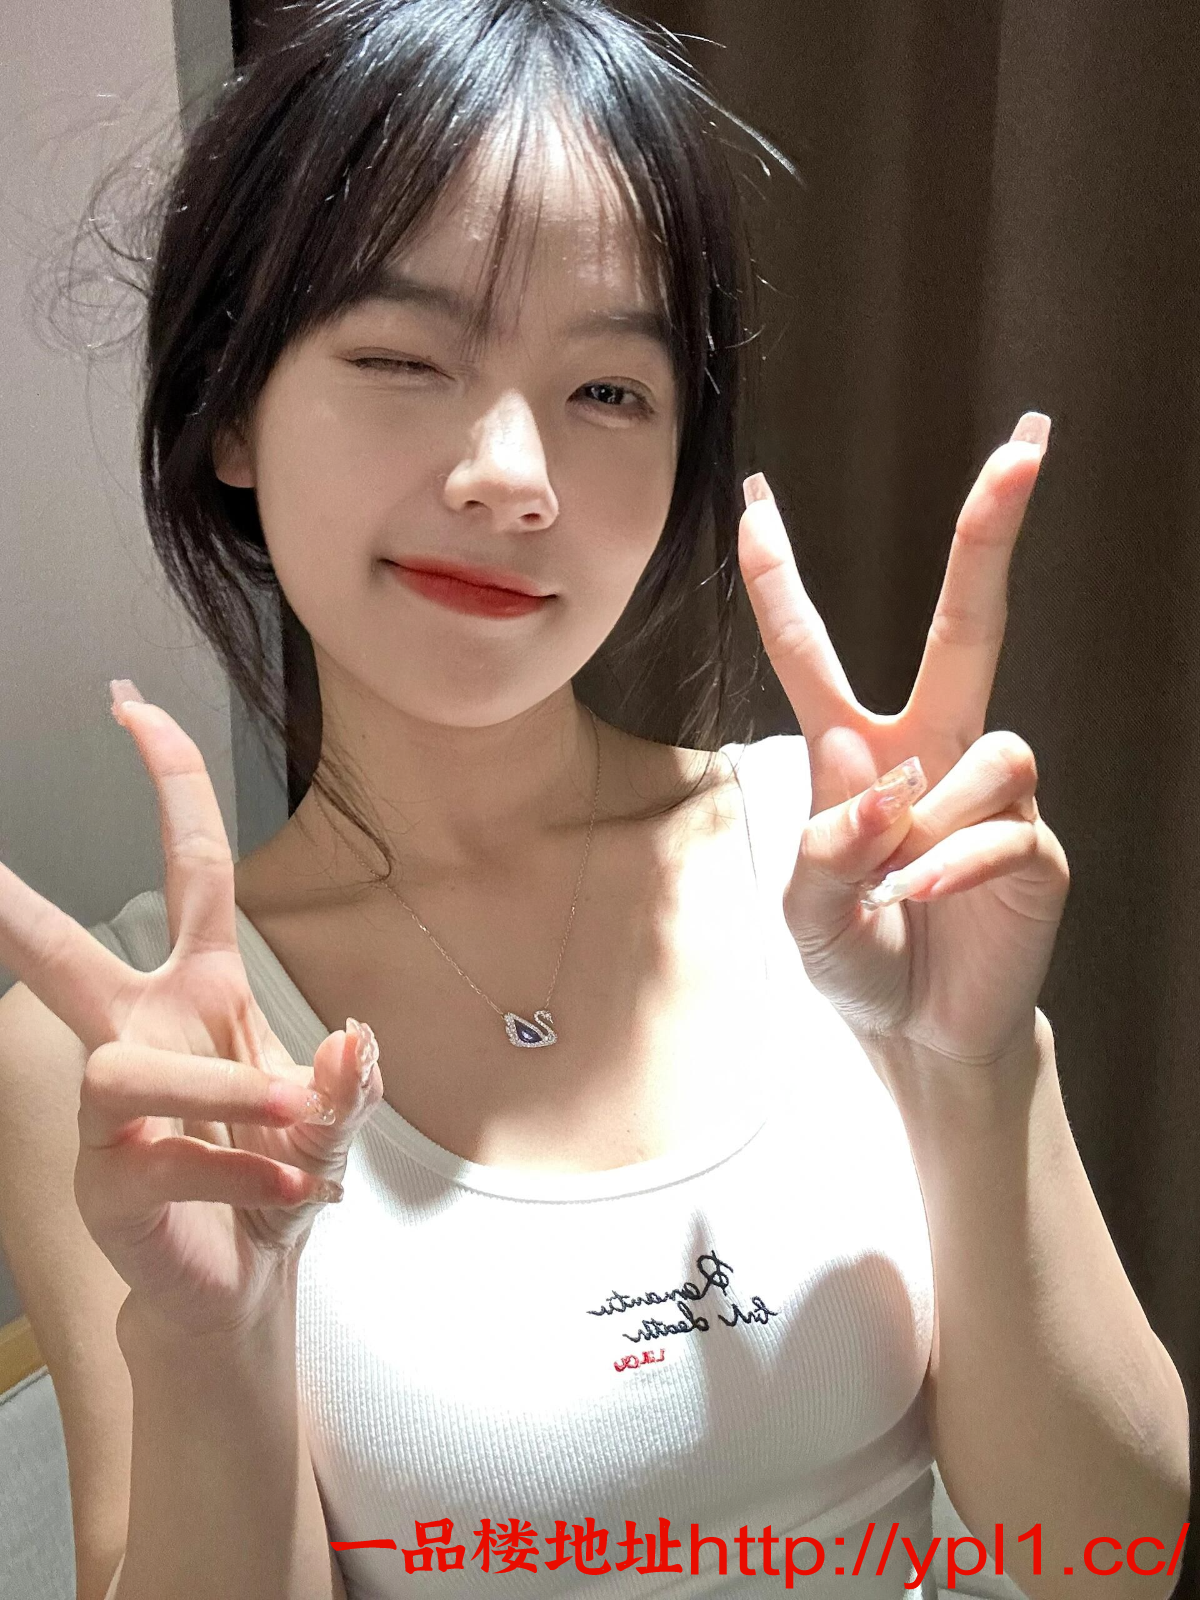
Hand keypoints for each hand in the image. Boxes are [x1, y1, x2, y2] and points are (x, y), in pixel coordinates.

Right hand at [0, 684, 381, 1339]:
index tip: (133, 709)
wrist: (245, 1283)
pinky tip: (287, 1195)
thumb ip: (352, 1084)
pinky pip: (160, 1154)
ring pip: (127, 1068)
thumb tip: (351, 1039)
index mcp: (202, 991)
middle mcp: (144, 1034)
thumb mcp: (335, 1124)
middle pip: (64, 954)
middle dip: (12, 906)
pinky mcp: (106, 1178)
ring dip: (232, 1096)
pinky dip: (240, 1171)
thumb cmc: (276, 1176)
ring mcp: (113, 1109)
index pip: (188, 868)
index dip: (169, 786)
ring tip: (301, 1136)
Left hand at [739, 414, 1070, 1070]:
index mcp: (857, 753)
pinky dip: (950, 867)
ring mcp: (988, 795)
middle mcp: (932, 753)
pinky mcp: (1033, 846)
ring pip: (984, 751)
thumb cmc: (856, 956)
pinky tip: (919, 899)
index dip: (780, 580)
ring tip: (895, 882)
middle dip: (989, 536)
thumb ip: (826, 844)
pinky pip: (1002, 829)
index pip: (811, 652)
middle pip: (966, 626)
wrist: (919, 1034)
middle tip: (1025, 446)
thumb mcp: (805, 909)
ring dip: (930, 819)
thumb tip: (885, 780)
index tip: (757, 502)